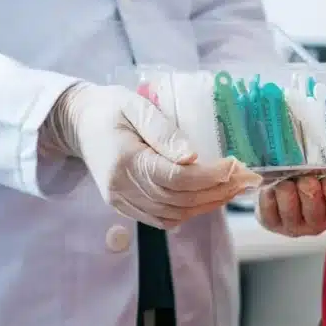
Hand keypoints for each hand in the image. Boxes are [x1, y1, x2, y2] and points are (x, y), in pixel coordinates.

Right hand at [39, 83, 261, 228]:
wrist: (77, 123)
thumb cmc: (110, 108)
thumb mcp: (135, 106)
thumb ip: (163, 130)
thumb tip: (193, 155)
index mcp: (125, 160)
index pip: (176, 178)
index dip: (211, 176)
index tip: (237, 165)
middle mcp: (122, 187)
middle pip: (179, 200)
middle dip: (218, 191)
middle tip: (247, 179)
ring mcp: (121, 201)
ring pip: (174, 214)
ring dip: (208, 204)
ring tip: (235, 188)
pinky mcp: (123, 206)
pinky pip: (161, 219)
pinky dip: (189, 212)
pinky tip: (208, 198)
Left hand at [256, 176, 325, 236]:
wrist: (280, 191)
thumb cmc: (315, 184)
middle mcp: (314, 224)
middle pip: (312, 201)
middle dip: (308, 183)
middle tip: (304, 173)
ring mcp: (291, 225)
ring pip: (289, 202)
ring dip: (287, 185)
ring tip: (287, 177)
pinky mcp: (270, 222)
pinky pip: (268, 206)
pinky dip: (269, 191)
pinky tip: (271, 184)